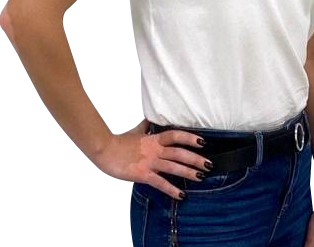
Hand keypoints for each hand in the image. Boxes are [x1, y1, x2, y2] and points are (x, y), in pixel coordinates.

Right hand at [93, 117, 212, 199]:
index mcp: (153, 139)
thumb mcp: (135, 131)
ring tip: (201, 177)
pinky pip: (160, 182)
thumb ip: (145, 127)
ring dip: (188, 172)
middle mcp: (154, 150)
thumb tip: (149, 119)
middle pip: (179, 152)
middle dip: (195, 158)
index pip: (175, 135)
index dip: (189, 138)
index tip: (203, 141)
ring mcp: (149, 162)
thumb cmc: (119, 141)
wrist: (104, 150)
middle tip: (209, 164)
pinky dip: (171, 189)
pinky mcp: (142, 174)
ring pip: (173, 167)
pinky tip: (181, 195)